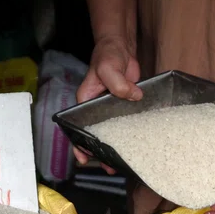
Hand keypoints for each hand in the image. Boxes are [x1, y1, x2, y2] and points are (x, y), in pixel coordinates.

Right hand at [73, 35, 142, 172]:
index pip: (78, 127)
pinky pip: (126, 122)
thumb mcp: (108, 68)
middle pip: (95, 134)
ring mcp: (110, 108)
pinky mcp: (124, 106)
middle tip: (109, 166)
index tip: (84, 158)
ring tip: (122, 162)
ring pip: (111, 131)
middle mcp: (96, 108)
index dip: (79, 144)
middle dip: (99, 152)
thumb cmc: (107, 55)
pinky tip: (136, 144)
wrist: (121, 47)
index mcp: (85, 102)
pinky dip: (129, 133)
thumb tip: (133, 96)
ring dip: (116, 145)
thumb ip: (118, 83)